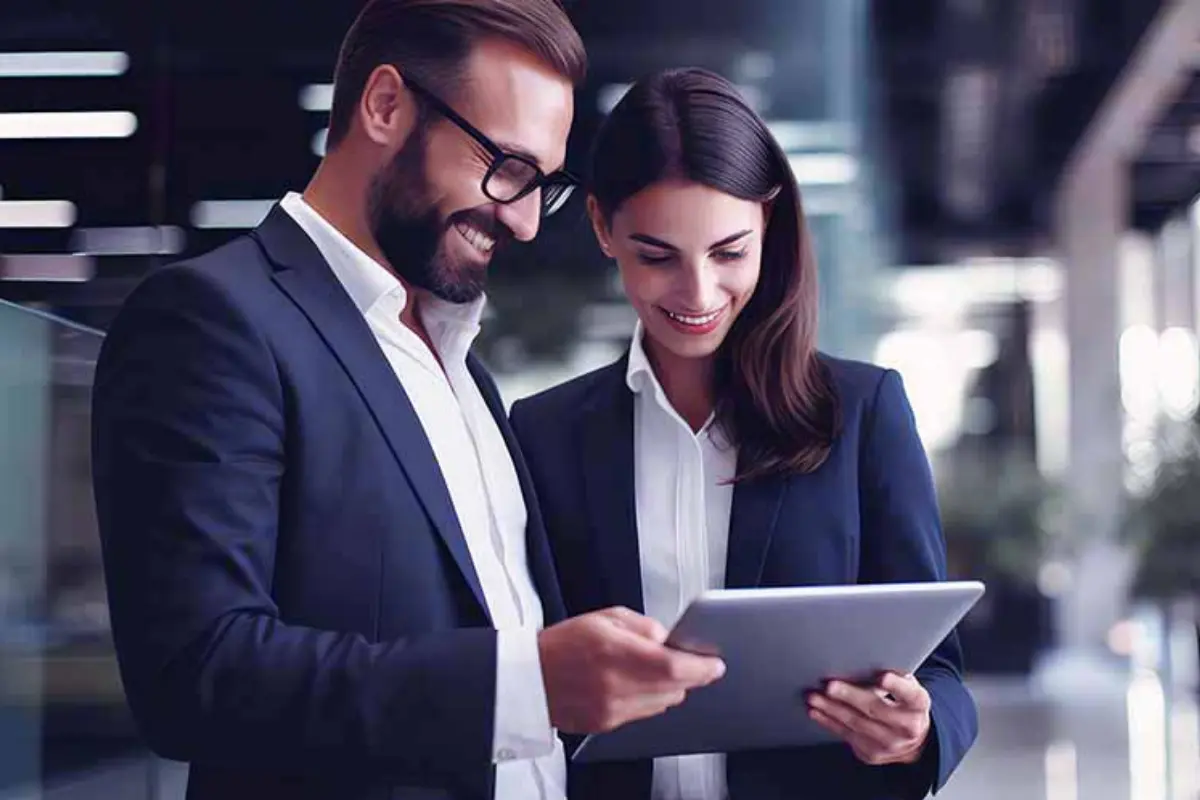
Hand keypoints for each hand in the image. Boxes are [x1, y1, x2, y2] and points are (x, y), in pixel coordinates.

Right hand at [538, 606, 725, 733]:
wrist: (529, 678)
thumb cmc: (562, 644)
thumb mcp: (605, 618)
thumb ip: (643, 627)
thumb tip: (670, 640)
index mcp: (613, 651)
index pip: (672, 666)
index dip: (700, 667)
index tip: (715, 664)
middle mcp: (614, 684)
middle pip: (673, 688)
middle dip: (688, 676)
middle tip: (690, 662)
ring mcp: (611, 709)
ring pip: (663, 703)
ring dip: (670, 688)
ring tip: (654, 670)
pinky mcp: (607, 724)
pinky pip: (644, 714)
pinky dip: (649, 700)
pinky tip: (636, 685)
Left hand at [807, 672, 930, 765]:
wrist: (912, 740)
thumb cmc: (903, 703)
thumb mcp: (906, 687)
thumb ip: (893, 677)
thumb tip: (865, 659)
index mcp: (918, 704)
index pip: (911, 694)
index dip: (897, 686)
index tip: (883, 676)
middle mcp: (907, 727)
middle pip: (876, 709)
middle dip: (850, 697)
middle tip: (830, 686)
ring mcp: (890, 744)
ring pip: (856, 724)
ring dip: (831, 710)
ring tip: (814, 697)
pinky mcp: (872, 754)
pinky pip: (846, 736)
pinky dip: (829, 721)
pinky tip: (816, 712)